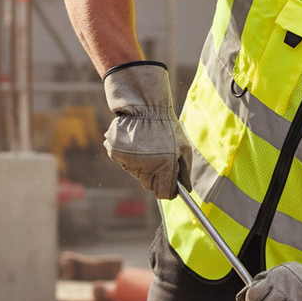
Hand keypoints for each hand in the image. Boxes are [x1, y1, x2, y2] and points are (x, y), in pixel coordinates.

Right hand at [103, 61, 191, 199]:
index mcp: (165, 166)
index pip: (164, 193)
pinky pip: (124, 163)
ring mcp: (128, 161)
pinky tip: (136, 143)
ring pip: (136, 174)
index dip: (168, 190)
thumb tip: (186, 190)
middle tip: (159, 159)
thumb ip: (185, 171)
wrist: (145, 107)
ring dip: (142, 165)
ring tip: (147, 146)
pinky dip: (129, 156)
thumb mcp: (183, 147)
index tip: (170, 186)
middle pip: (149, 185)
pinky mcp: (115, 154)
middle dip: (155, 177)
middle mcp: (145, 166)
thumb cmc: (167, 128)